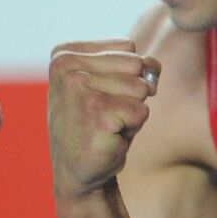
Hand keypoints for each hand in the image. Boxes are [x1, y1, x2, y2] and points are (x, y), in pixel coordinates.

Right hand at [48, 40, 159, 200]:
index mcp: (64, 54)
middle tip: (107, 113)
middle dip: (132, 93)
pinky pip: (142, 111)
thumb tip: (152, 70)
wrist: (78, 170)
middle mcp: (66, 67)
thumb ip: (138, 64)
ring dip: (133, 110)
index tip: (101, 96)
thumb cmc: (98, 123)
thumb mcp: (113, 84)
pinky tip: (109, 137)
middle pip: (137, 64)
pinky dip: (133, 127)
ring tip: (108, 124)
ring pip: (141, 87)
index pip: (128, 47)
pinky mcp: (97, 112)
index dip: (127, 75)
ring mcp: (80, 89)